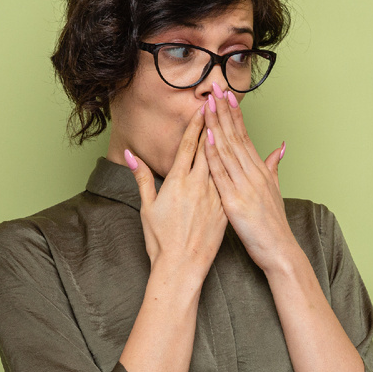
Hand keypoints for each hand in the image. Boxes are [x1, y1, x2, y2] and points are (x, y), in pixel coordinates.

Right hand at [125, 106, 226, 276]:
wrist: (181, 266)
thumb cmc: (161, 240)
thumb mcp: (147, 207)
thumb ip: (141, 178)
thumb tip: (130, 155)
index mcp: (177, 181)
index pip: (189, 145)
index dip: (196, 124)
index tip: (203, 107)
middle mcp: (198, 185)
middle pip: (209, 148)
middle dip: (215, 125)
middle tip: (222, 105)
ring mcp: (214, 197)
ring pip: (223, 163)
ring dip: (227, 142)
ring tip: (233, 124)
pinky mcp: (225, 210)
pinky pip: (231, 183)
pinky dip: (236, 168)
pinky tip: (242, 158)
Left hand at [201, 83, 294, 271]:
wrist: (279, 250)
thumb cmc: (273, 224)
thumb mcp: (275, 191)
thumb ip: (274, 167)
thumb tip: (280, 147)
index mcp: (260, 171)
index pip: (245, 136)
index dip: (235, 115)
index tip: (227, 95)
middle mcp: (253, 174)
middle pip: (236, 137)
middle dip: (224, 112)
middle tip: (215, 88)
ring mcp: (245, 186)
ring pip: (228, 150)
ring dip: (217, 126)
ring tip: (208, 104)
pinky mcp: (235, 201)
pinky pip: (221, 175)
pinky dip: (214, 155)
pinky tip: (207, 138)